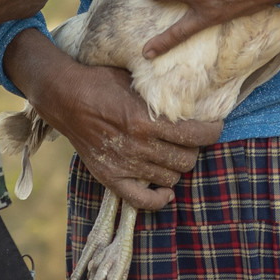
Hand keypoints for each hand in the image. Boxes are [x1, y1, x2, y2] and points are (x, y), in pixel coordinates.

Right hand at [34, 61, 222, 211]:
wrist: (64, 97)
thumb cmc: (101, 82)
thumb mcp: (134, 79)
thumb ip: (161, 91)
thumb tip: (191, 91)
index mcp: (146, 120)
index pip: (195, 135)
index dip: (213, 131)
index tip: (215, 126)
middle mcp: (139, 146)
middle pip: (187, 159)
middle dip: (195, 148)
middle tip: (191, 138)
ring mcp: (125, 165)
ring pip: (171, 178)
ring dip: (177, 167)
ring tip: (174, 154)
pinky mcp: (111, 178)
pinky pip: (142, 200)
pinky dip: (159, 199)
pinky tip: (166, 190)